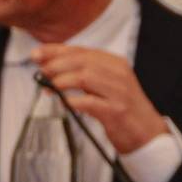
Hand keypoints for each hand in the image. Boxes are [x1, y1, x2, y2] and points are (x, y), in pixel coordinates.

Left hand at [31, 43, 166, 154]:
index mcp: (114, 63)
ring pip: (85, 77)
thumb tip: (49, 68)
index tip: (36, 54)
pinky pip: (90, 102)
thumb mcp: (104, 84)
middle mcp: (118, 73)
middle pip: (82, 61)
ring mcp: (119, 91)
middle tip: (41, 72)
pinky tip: (63, 103)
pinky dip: (72, 101)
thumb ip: (83, 74)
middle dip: (56, 64)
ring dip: (62, 81)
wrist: (146, 131)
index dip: (55, 51)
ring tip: (49, 87)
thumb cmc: (119, 107)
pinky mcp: (116, 110)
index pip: (81, 51)